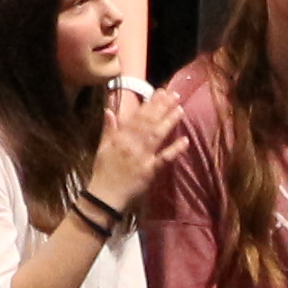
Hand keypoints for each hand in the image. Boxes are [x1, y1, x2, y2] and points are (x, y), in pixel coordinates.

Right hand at [86, 81, 171, 206]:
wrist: (105, 195)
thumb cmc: (103, 171)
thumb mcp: (102, 148)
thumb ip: (107, 129)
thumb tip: (109, 110)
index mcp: (120, 138)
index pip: (137, 117)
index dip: (149, 104)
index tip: (160, 92)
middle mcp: (132, 144)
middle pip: (149, 123)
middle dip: (162, 107)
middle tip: (175, 94)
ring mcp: (142, 157)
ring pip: (157, 135)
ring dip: (169, 122)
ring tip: (180, 109)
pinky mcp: (150, 171)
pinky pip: (163, 159)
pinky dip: (174, 150)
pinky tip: (185, 140)